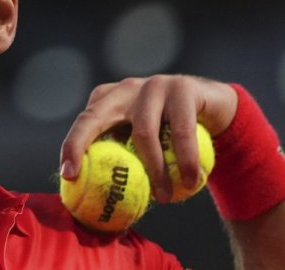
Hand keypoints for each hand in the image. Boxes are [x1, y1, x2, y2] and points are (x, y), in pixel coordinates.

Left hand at [59, 74, 237, 202]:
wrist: (215, 109)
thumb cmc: (174, 134)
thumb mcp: (146, 141)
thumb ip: (126, 158)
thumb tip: (101, 200)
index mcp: (110, 99)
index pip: (85, 121)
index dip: (72, 146)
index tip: (69, 175)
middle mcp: (127, 89)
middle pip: (95, 116)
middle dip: (81, 145)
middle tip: (86, 180)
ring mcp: (154, 85)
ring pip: (143, 133)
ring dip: (154, 171)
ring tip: (163, 198)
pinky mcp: (183, 88)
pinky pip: (181, 131)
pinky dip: (185, 160)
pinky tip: (191, 180)